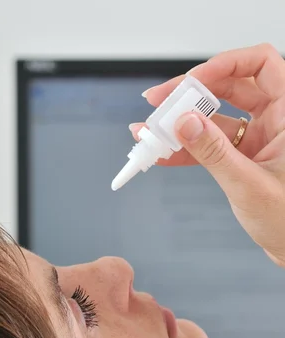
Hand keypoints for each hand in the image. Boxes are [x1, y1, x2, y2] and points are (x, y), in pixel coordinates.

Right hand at [131, 44, 284, 266]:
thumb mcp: (249, 185)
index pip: (260, 64)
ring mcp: (258, 138)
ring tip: (152, 131)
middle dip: (191, 93)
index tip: (191, 82)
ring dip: (182, 123)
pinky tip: (163, 153)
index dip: (224, 64)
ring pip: (215, 116)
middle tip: (160, 102)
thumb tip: (185, 123)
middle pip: (230, 86)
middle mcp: (276, 119)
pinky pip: (211, 144)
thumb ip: (215, 153)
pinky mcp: (244, 156)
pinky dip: (187, 149)